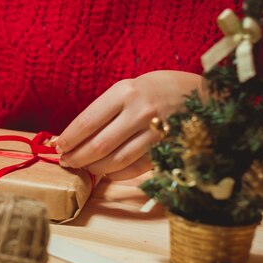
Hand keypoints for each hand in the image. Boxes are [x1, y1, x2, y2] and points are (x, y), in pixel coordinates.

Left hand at [55, 70, 202, 179]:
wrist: (203, 94)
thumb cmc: (158, 90)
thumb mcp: (130, 88)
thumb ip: (106, 110)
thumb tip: (74, 136)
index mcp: (125, 92)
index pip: (87, 122)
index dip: (69, 139)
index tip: (59, 147)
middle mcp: (140, 111)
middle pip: (99, 145)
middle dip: (77, 157)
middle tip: (66, 162)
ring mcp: (155, 132)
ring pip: (116, 160)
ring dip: (95, 168)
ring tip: (84, 167)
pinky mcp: (166, 149)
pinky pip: (135, 168)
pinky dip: (117, 174)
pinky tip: (107, 172)